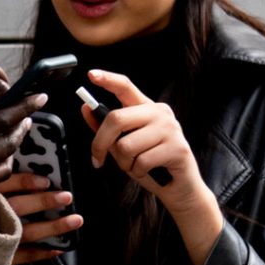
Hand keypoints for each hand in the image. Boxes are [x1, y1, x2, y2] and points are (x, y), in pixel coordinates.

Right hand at [0, 169, 81, 250]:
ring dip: (52, 227)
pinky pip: (24, 256)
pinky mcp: (0, 258)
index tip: (46, 181)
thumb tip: (21, 167)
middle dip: (44, 202)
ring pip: (26, 233)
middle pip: (18, 207)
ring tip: (75, 220)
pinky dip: (42, 252)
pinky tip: (59, 247)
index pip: (4, 185)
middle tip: (67, 197)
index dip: (24, 182)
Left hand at [83, 70, 223, 264]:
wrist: (178, 189)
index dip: (108, 80)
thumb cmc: (151, 166)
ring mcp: (170, 129)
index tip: (91, 75)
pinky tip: (148, 171)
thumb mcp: (123, 146)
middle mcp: (160, 113)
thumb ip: (106, 129)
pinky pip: (141, 161)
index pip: (126, 87)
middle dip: (100, 143)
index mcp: (147, 108)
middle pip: (116, 118)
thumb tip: (86, 109)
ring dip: (124, 163)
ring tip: (137, 165)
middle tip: (98, 159)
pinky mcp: (177, 148)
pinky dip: (138, 172)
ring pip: (125, 145)